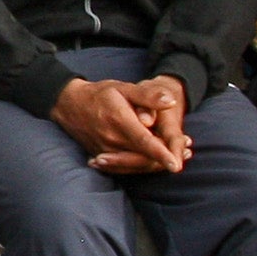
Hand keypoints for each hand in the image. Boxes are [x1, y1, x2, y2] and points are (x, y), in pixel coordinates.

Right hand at [53, 75, 190, 175]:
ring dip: (156, 164)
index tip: (176, 165)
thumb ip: (148, 95)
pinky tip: (156, 162)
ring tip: (176, 158)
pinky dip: (142, 166)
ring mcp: (105, 151)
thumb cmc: (100, 95)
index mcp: (119, 121)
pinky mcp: (102, 156)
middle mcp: (111, 140)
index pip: (144, 142)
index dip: (161, 154)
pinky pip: (125, 168)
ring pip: (136, 165)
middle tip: (187, 155)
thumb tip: (171, 102)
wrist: (69, 105)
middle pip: (144, 158)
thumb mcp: (124, 88)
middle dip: (166, 160)